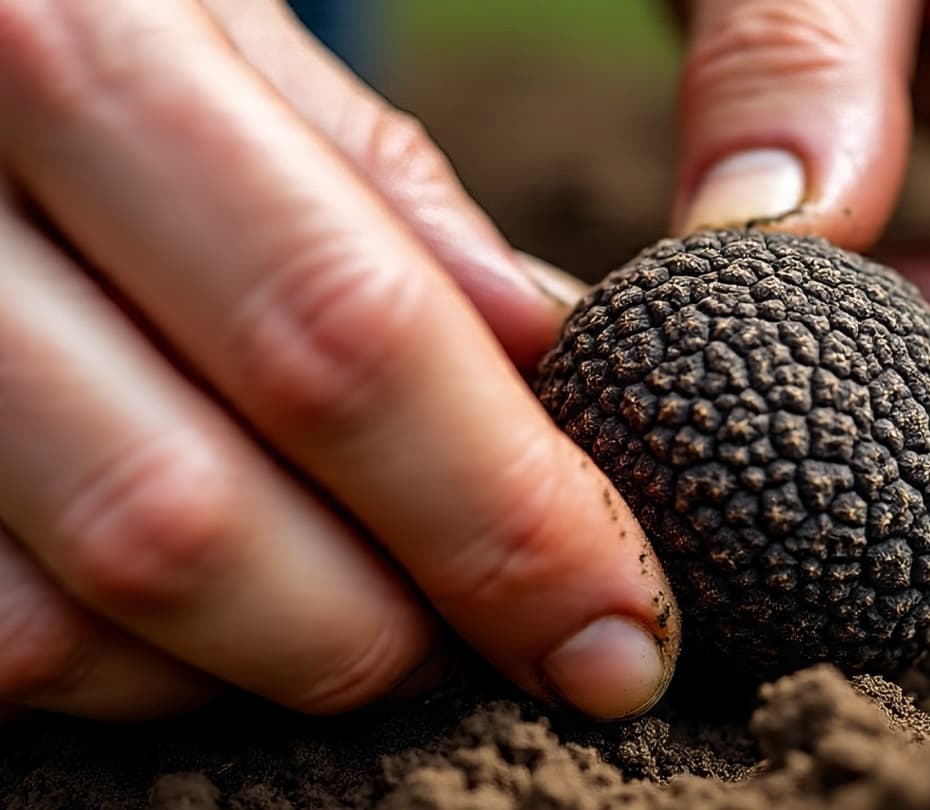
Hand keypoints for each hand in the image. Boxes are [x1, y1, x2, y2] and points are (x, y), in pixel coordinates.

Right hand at [0, 0, 676, 721]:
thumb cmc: (94, 11)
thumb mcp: (229, 15)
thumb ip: (372, 175)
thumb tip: (537, 345)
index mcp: (72, 42)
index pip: (332, 329)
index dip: (500, 512)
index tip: (617, 621)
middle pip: (179, 515)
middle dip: (389, 630)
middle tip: (515, 648)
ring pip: (64, 620)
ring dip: (269, 662)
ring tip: (390, 620)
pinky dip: (146, 672)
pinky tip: (240, 625)